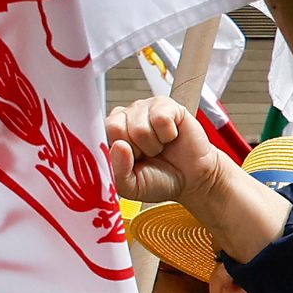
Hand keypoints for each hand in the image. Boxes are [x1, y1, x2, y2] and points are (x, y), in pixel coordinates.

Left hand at [104, 98, 284, 258]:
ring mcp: (146, 108)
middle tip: (147, 155)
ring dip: (153, 145)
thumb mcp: (131, 187)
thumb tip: (119, 145)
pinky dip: (168, 134)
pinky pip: (160, 118)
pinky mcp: (167, 105)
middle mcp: (126, 116)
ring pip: (139, 126)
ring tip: (160, 148)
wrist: (193, 179)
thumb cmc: (160, 179)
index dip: (117, 152)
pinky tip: (170, 137)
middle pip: (116, 127)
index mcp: (112, 133)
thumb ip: (118, 172)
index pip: (99, 134)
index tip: (132, 162)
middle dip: (134, 149)